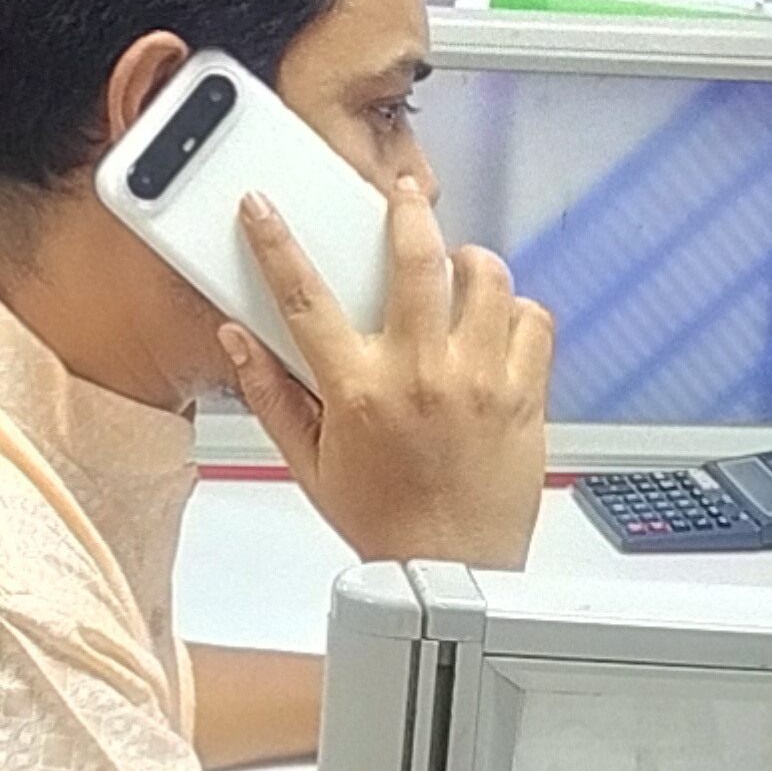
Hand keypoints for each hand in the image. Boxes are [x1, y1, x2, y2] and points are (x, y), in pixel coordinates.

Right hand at [217, 172, 552, 571]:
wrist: (454, 574)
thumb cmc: (386, 523)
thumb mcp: (310, 466)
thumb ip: (271, 397)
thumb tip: (239, 340)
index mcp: (357, 391)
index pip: (305, 297)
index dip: (276, 242)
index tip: (263, 207)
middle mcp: (420, 375)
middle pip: (414, 258)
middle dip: (404, 211)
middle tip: (403, 196)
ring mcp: (478, 381)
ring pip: (485, 278)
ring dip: (470, 263)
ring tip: (460, 272)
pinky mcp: (524, 395)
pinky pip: (532, 320)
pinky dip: (517, 311)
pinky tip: (499, 323)